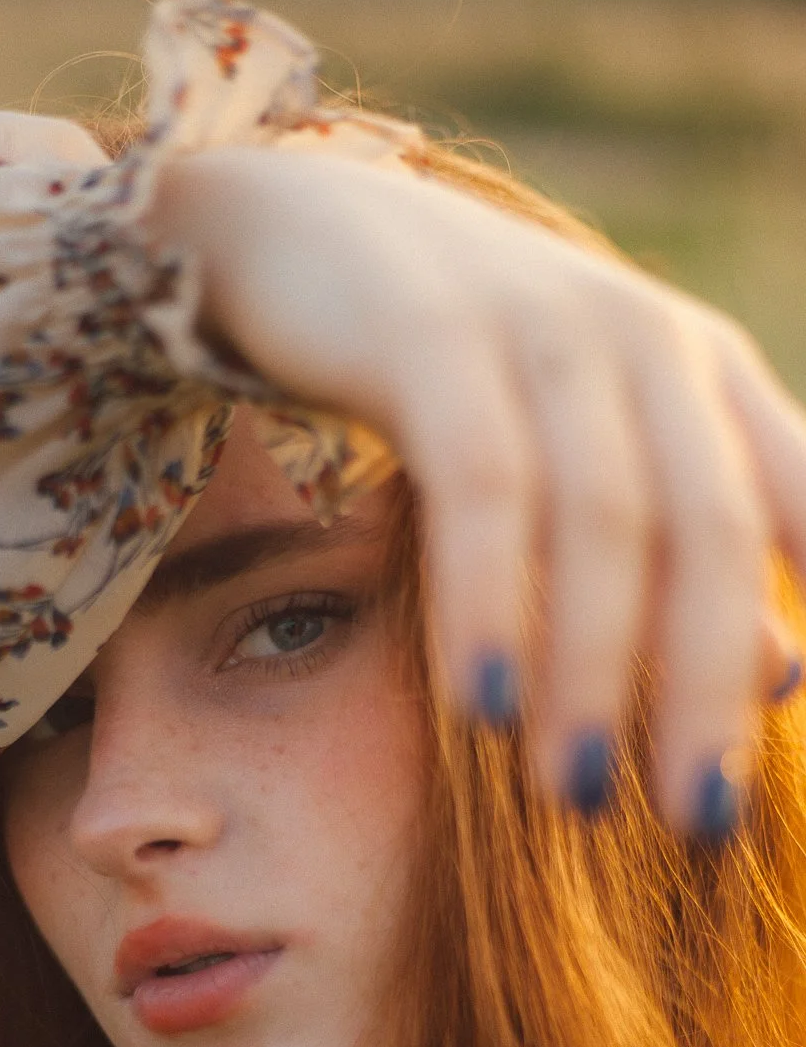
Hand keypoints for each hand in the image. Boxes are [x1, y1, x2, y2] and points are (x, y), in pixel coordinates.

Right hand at [152, 146, 805, 833]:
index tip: (788, 755)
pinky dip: (487, 601)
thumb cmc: (455, 366)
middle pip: (705, 533)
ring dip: (592, 670)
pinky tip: (480, 707)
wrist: (291, 224)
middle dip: (701, 690)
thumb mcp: (589, 454)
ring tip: (575, 795)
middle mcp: (644, 340)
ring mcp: (541, 327)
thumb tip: (789, 674)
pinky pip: (480, 488)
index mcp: (701, 370)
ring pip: (599, 519)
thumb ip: (687, 554)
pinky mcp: (432, 334)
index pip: (798, 503)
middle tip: (693, 822)